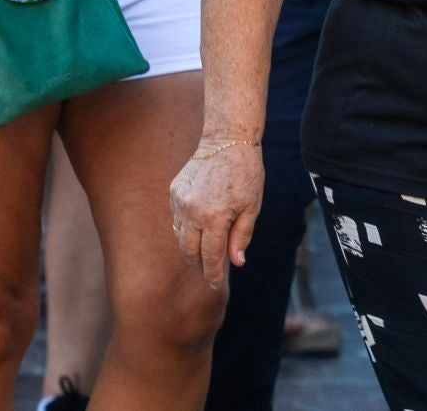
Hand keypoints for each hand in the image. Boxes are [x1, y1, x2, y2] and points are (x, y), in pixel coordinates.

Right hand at [170, 141, 265, 288]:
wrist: (227, 140)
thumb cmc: (246, 173)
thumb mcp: (252, 206)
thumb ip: (241, 236)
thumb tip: (236, 263)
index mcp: (214, 217)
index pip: (211, 257)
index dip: (213, 274)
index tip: (216, 285)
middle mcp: (192, 211)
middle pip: (190, 251)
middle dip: (199, 266)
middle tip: (209, 274)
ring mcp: (180, 200)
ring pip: (180, 237)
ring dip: (191, 249)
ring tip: (203, 255)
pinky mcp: (174, 191)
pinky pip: (177, 219)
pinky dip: (185, 229)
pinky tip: (197, 230)